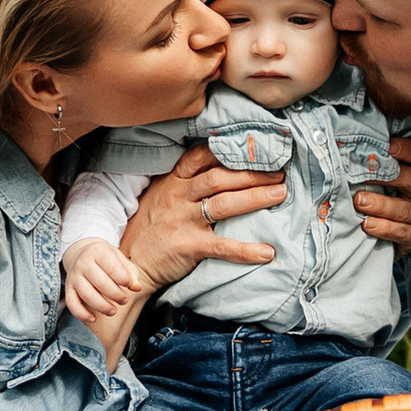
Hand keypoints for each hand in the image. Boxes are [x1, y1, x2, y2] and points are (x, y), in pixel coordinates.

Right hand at [63, 238, 151, 324]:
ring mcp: (74, 276)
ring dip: (102, 307)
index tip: (130, 285)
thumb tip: (137, 288)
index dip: (125, 280)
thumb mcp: (119, 258)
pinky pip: (72, 304)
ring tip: (113, 311)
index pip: (113, 268)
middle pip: (101, 283)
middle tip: (124, 300)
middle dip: (116, 295)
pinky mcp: (68, 288)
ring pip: (87, 295)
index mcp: (98, 251)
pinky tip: (93, 318)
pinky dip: (82, 314)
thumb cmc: (105, 259)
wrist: (81, 253)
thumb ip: (131, 272)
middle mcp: (83, 263)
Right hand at [118, 139, 283, 285]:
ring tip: (280, 194)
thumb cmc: (149, 228)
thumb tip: (219, 169)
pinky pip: (222, 246)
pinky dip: (246, 250)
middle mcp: (178, 196)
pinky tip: (267, 251)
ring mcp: (183, 220)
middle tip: (280, 173)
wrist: (130, 263)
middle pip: (220, 178)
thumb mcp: (159, 196)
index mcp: (172, 181)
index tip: (255, 147)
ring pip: (224, 204)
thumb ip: (184, 182)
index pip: (202, 156)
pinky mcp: (188, 246)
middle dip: (253, 174)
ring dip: (255, 198)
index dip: (229, 150)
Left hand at [354, 138, 410, 253]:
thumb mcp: (379, 182)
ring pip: (404, 209)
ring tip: (359, 202)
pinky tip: (367, 225)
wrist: (385, 239)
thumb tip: (346, 149)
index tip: (387, 147)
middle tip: (361, 177)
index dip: (406, 149)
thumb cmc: (379, 200)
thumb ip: (372, 168)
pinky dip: (384, 228)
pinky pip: (402, 232)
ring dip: (380, 204)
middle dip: (386, 177)